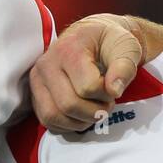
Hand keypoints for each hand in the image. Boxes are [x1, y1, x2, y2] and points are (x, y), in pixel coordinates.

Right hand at [29, 15, 141, 131]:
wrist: (92, 37)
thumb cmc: (110, 42)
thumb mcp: (126, 47)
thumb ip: (124, 67)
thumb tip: (114, 90)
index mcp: (69, 49)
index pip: (88, 87)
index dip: (106, 95)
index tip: (113, 87)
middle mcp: (47, 63)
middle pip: (69, 105)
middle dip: (94, 112)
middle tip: (106, 103)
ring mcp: (38, 80)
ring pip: (53, 116)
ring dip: (80, 122)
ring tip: (93, 109)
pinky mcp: (35, 93)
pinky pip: (47, 121)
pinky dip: (67, 125)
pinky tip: (81, 114)